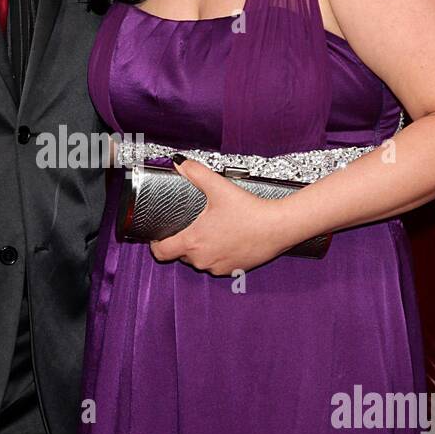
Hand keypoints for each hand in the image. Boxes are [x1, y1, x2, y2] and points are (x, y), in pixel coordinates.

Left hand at [149, 157, 294, 275]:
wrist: (277, 227)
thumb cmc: (249, 210)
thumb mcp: (219, 187)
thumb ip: (196, 173)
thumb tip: (180, 163)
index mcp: (193, 241)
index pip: (161, 252)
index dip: (157, 244)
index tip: (160, 236)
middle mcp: (202, 259)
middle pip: (181, 254)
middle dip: (184, 241)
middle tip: (194, 225)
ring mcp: (217, 267)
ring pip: (199, 260)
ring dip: (201, 249)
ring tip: (213, 230)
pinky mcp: (232, 271)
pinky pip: (216, 265)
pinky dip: (218, 254)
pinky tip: (227, 239)